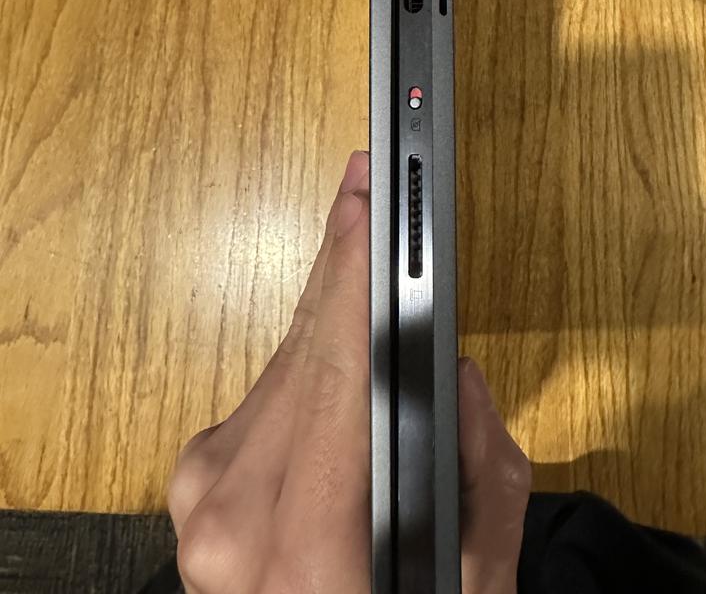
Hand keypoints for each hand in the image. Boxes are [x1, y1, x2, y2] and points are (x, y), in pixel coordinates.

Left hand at [169, 150, 530, 592]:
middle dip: (345, 262)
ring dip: (333, 307)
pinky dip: (315, 358)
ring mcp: (198, 494)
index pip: (335, 371)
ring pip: (286, 364)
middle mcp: (226, 510)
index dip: (355, 274)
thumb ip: (483, 482)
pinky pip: (270, 394)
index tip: (370, 201)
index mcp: (298, 545)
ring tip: (368, 248)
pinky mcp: (194, 478)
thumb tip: (456, 375)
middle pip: (304, 350)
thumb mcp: (472, 592)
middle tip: (369, 181)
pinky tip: (343, 330)